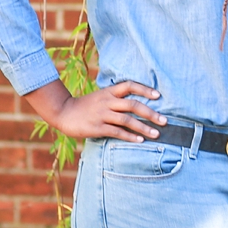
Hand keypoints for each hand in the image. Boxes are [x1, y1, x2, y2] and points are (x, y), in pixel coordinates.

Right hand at [21, 78, 167, 141]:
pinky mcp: (97, 127)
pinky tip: (139, 141)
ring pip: (127, 120)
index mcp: (109, 92)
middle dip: (151, 113)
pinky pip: (117, 132)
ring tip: (156, 135)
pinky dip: (129, 137)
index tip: (159, 95)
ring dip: (143, 128)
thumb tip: (137, 104)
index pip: (129, 85)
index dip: (145, 89)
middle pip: (133, 105)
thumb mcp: (101, 97)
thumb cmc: (85, 106)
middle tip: (165, 121)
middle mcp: (107, 101)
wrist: (63, 112)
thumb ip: (116, 99)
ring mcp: (102, 114)